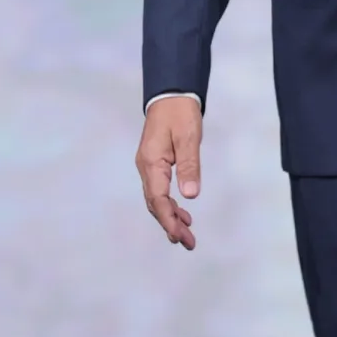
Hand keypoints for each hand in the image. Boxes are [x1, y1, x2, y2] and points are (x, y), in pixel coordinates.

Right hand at [135, 97, 202, 249]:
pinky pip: (160, 190)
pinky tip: (183, 213)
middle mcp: (146, 167)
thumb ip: (189, 165)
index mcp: (151, 162)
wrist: (171, 94)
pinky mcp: (155, 163)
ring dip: (171, 217)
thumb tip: (190, 196)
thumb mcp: (189, 137)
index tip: (179, 236)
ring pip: (157, 199)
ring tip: (187, 235)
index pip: (158, 199)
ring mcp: (149, 166)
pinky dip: (170, 204)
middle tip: (187, 243)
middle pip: (155, 204)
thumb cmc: (180, 112)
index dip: (168, 219)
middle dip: (171, 225)